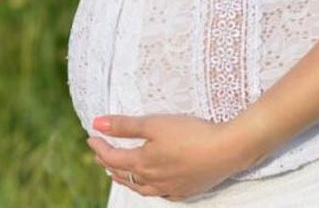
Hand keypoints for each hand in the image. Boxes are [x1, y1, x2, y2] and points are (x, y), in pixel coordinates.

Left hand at [86, 113, 256, 201]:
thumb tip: (96, 124)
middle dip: (108, 163)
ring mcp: (170, 188)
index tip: (91, 137)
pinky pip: (161, 194)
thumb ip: (124, 125)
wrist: (227, 150)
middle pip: (123, 174)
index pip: (112, 158)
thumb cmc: (190, 133)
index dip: (99, 147)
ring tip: (117, 172)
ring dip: (125, 179)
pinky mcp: (186, 190)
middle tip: (100, 154)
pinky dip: (148, 188)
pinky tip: (151, 185)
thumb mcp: (153, 123)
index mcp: (143, 163)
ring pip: (140, 188)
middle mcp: (153, 180)